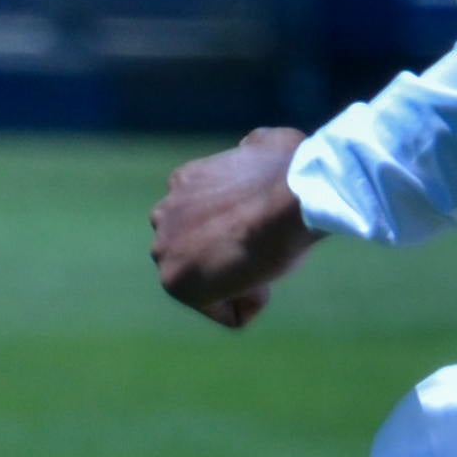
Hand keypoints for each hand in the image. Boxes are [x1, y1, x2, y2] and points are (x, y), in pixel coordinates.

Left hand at [152, 126, 317, 329]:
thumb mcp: (269, 145)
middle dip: (232, 258)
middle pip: (199, 254)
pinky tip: (266, 283)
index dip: (247, 231)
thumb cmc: (293, 171)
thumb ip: (252, 151)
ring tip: (265, 267)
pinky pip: (221, 311)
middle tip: (265, 250)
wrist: (291, 199)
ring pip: (206, 283)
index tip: (268, 228)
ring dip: (238, 282)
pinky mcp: (174, 282)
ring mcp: (164, 248)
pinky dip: (248, 304)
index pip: (204, 222)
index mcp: (183, 183)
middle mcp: (164, 214)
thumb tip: (250, 152)